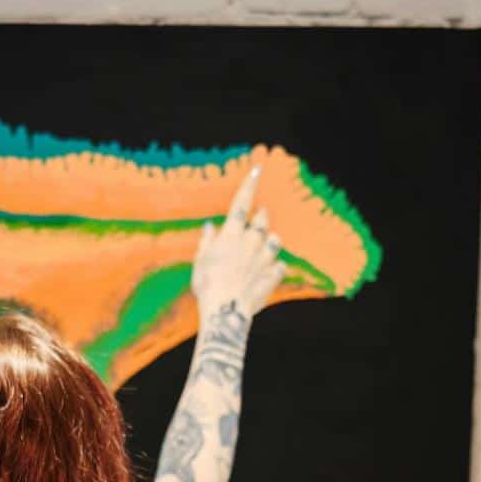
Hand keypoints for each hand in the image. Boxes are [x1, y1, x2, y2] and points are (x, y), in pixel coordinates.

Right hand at [192, 163, 285, 318]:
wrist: (226, 311)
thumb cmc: (207, 285)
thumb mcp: (200, 261)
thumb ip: (207, 241)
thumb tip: (210, 227)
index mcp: (231, 235)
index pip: (242, 203)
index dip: (249, 185)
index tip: (258, 170)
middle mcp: (251, 242)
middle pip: (263, 219)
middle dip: (261, 216)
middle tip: (258, 219)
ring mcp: (265, 258)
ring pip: (275, 240)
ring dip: (271, 241)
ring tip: (264, 248)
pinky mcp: (274, 275)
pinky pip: (280, 265)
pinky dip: (275, 267)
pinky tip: (268, 272)